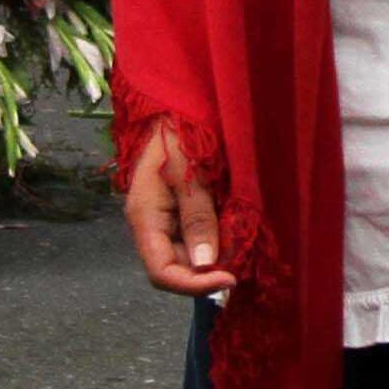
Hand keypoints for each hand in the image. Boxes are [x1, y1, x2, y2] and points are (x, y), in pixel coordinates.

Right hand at [124, 122, 237, 296]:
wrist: (178, 104)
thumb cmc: (179, 131)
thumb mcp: (189, 172)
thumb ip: (197, 217)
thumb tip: (204, 264)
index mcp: (145, 219)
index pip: (161, 272)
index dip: (194, 285)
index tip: (230, 280)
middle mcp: (154, 225)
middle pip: (178, 267)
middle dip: (208, 271)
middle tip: (243, 262)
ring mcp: (168, 218)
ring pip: (191, 254)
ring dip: (216, 256)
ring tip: (243, 245)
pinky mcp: (184, 208)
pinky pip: (200, 235)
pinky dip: (219, 239)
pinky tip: (237, 231)